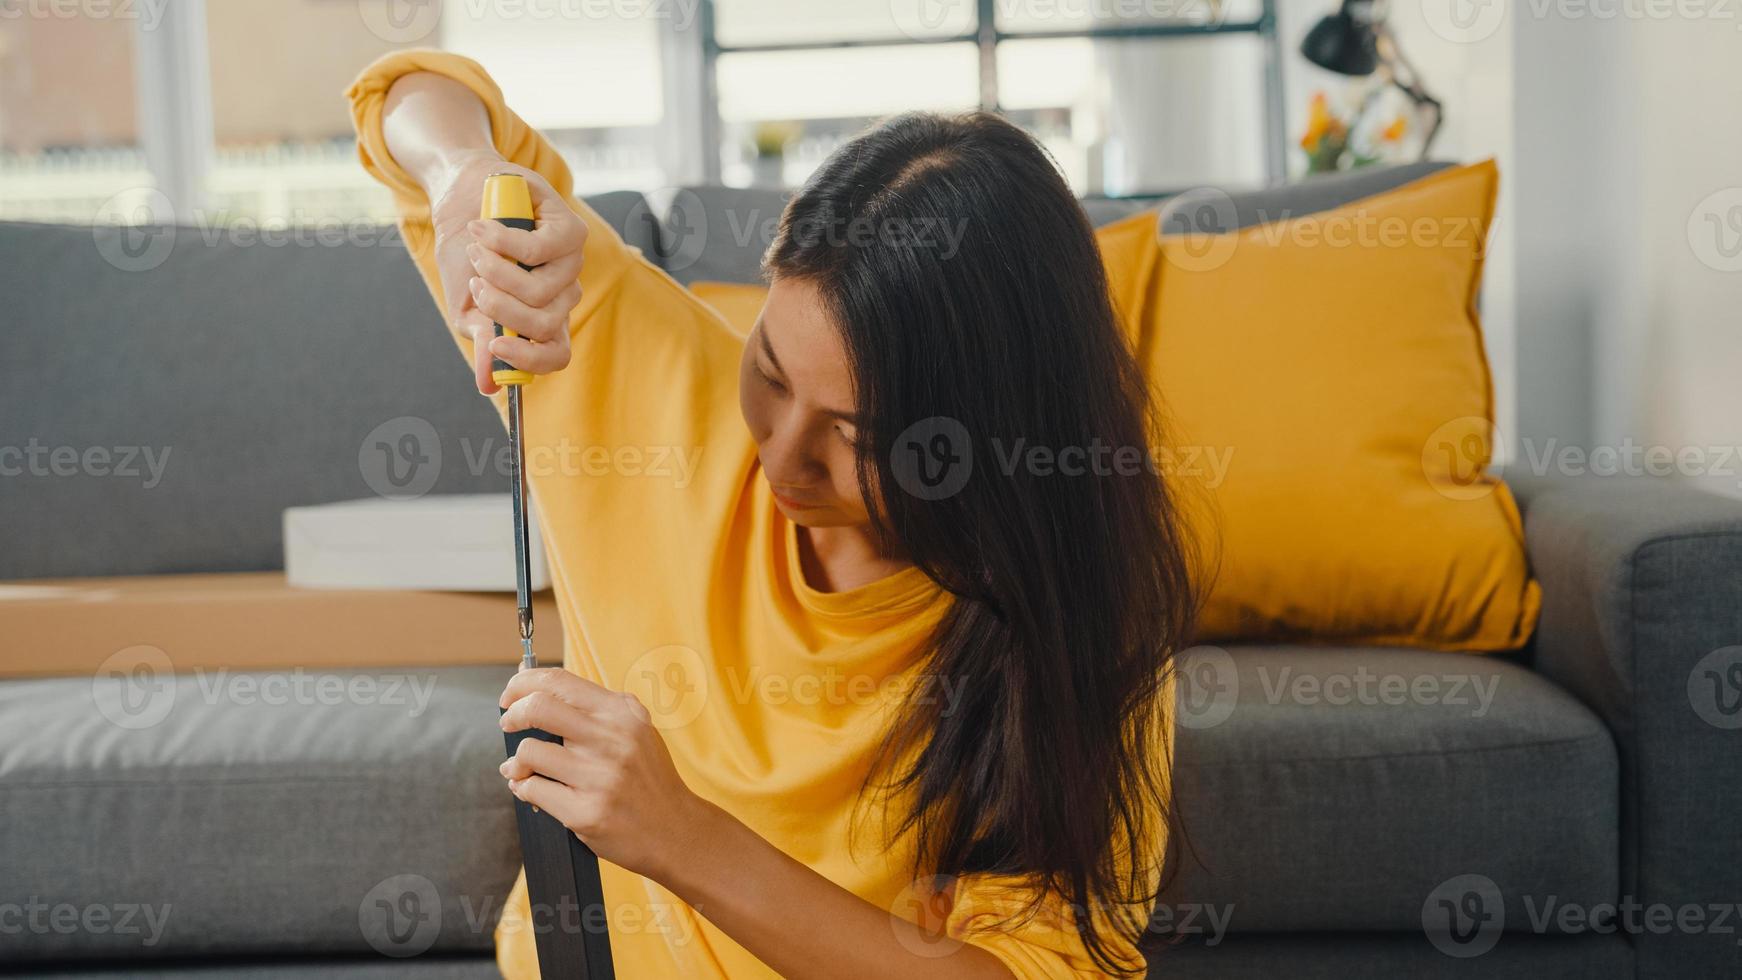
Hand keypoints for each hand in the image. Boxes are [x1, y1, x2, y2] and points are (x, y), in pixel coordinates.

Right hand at [428, 153, 587, 394]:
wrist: (462, 199)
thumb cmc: (466, 253)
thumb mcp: (466, 302)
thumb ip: (482, 339)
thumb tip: (489, 386)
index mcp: (543, 318)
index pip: (556, 355)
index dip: (530, 359)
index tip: (495, 347)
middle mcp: (563, 294)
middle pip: (544, 325)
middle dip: (501, 309)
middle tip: (476, 284)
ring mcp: (572, 264)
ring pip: (540, 290)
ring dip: (496, 271)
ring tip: (475, 250)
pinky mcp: (570, 230)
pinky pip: (538, 250)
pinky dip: (501, 243)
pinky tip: (482, 230)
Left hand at [499, 668, 711, 880]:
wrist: (675, 829)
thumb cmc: (647, 778)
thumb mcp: (634, 729)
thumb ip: (590, 707)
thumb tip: (530, 678)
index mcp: (621, 713)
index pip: (559, 681)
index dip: (523, 683)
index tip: (510, 695)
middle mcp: (612, 739)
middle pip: (538, 708)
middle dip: (511, 715)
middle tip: (507, 724)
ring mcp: (599, 777)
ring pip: (529, 752)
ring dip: (515, 762)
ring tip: (520, 769)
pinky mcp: (585, 812)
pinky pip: (532, 790)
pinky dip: (523, 788)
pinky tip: (531, 790)